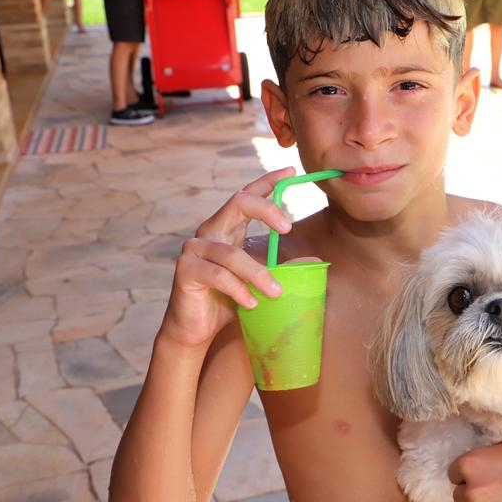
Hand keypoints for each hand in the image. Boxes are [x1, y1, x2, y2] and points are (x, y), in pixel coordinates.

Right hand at [158, 167, 315, 351]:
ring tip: (276, 292)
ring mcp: (195, 249)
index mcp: (228, 228)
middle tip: (288, 227)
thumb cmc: (227, 301)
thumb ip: (280, 267)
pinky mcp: (186, 270)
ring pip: (233, 254)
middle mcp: (210, 232)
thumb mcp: (258, 281)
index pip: (248, 196)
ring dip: (258, 274)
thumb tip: (316, 261)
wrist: (196, 329)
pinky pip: (218, 275)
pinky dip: (239, 290)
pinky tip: (252, 303)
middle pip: (238, 203)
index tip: (290, 172)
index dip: (268, 182)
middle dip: (265, 209)